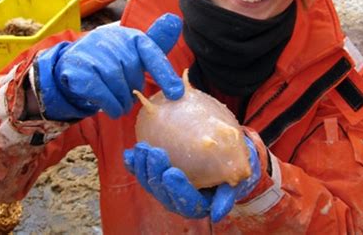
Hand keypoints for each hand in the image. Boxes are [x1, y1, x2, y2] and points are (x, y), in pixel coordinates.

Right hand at [36, 13, 183, 119]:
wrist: (73, 64)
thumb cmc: (112, 59)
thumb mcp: (135, 50)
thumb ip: (157, 40)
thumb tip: (176, 19)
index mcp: (130, 36)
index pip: (151, 52)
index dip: (164, 74)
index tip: (176, 94)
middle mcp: (111, 39)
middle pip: (133, 71)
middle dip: (134, 89)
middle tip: (131, 98)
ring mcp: (92, 52)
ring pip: (117, 83)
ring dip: (122, 100)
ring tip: (122, 106)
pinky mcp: (77, 68)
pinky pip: (100, 92)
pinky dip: (110, 104)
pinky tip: (112, 109)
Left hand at [123, 136, 260, 222]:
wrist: (225, 160)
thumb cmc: (231, 172)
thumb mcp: (234, 183)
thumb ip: (226, 197)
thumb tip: (217, 214)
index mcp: (196, 205)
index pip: (184, 201)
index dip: (176, 189)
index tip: (171, 172)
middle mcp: (178, 199)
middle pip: (163, 191)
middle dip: (155, 172)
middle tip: (154, 152)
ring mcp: (165, 187)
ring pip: (150, 181)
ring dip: (143, 166)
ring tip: (142, 148)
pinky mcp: (157, 175)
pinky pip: (142, 172)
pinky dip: (134, 164)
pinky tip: (129, 154)